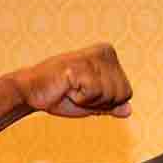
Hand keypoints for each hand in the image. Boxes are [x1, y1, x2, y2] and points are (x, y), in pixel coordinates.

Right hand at [11, 44, 133, 118]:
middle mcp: (105, 51)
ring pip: (109, 95)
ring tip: (72, 89)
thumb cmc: (63, 97)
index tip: (88, 94)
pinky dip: (80, 99)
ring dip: (89, 101)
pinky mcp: (80, 65)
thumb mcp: (93, 104)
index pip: (127, 93)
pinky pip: (94, 94)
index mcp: (110, 56)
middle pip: (121, 95)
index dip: (107, 103)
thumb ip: (111, 106)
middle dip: (99, 103)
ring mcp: (92, 57)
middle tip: (78, 93)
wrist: (33, 93)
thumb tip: (129, 111)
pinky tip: (67, 88)